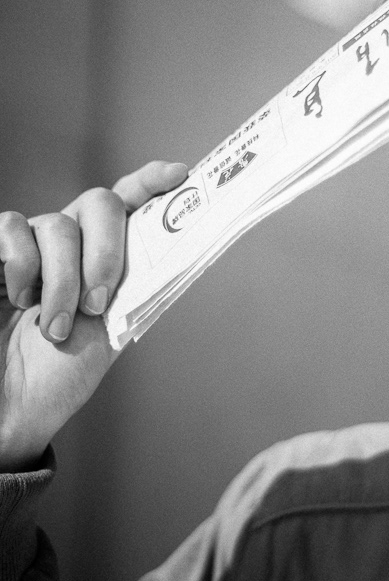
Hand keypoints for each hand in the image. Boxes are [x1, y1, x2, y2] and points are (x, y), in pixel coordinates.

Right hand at [0, 161, 187, 471]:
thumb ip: (137, 288)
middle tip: (97, 301)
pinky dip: (21, 267)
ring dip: (63, 280)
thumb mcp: (112, 331)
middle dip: (106, 250)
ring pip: (58, 224)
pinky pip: (13, 229)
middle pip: (100, 202)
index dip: (152, 181)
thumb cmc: (57, 375)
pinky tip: (20, 299)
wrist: (11, 407)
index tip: (179, 174)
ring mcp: (31, 244)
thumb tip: (180, 251)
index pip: (129, 201)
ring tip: (54, 325)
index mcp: (104, 255)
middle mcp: (71, 241)